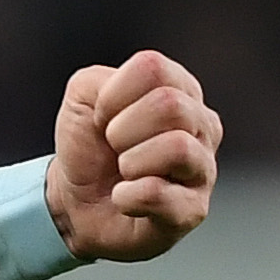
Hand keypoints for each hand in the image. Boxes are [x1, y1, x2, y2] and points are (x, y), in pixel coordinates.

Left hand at [44, 49, 221, 261]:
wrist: (76, 203)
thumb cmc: (90, 146)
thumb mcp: (82, 99)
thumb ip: (98, 81)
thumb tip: (121, 101)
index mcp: (180, 89)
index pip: (153, 69)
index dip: (112, 96)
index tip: (103, 118)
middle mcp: (202, 125)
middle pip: (170, 105)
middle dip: (122, 131)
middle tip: (114, 148)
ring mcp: (203, 168)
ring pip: (177, 148)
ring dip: (131, 162)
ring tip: (124, 173)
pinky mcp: (192, 210)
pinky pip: (159, 194)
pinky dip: (127, 197)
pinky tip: (124, 198)